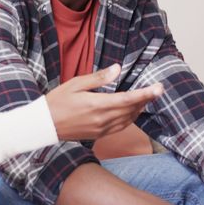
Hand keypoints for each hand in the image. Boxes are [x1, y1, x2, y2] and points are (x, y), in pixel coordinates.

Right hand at [46, 64, 163, 140]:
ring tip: (147, 98)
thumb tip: (117, 69)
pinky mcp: (98, 135)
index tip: (159, 88)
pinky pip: (120, 127)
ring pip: (128, 120)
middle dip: (146, 99)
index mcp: (97, 105)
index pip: (128, 99)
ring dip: (139, 109)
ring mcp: (101, 129)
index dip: (146, 94)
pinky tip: (132, 111)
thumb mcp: (76, 84)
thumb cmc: (57, 101)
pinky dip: (130, 118)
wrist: (44, 125)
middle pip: (131, 109)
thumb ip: (99, 78)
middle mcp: (102, 119)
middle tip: (157, 89)